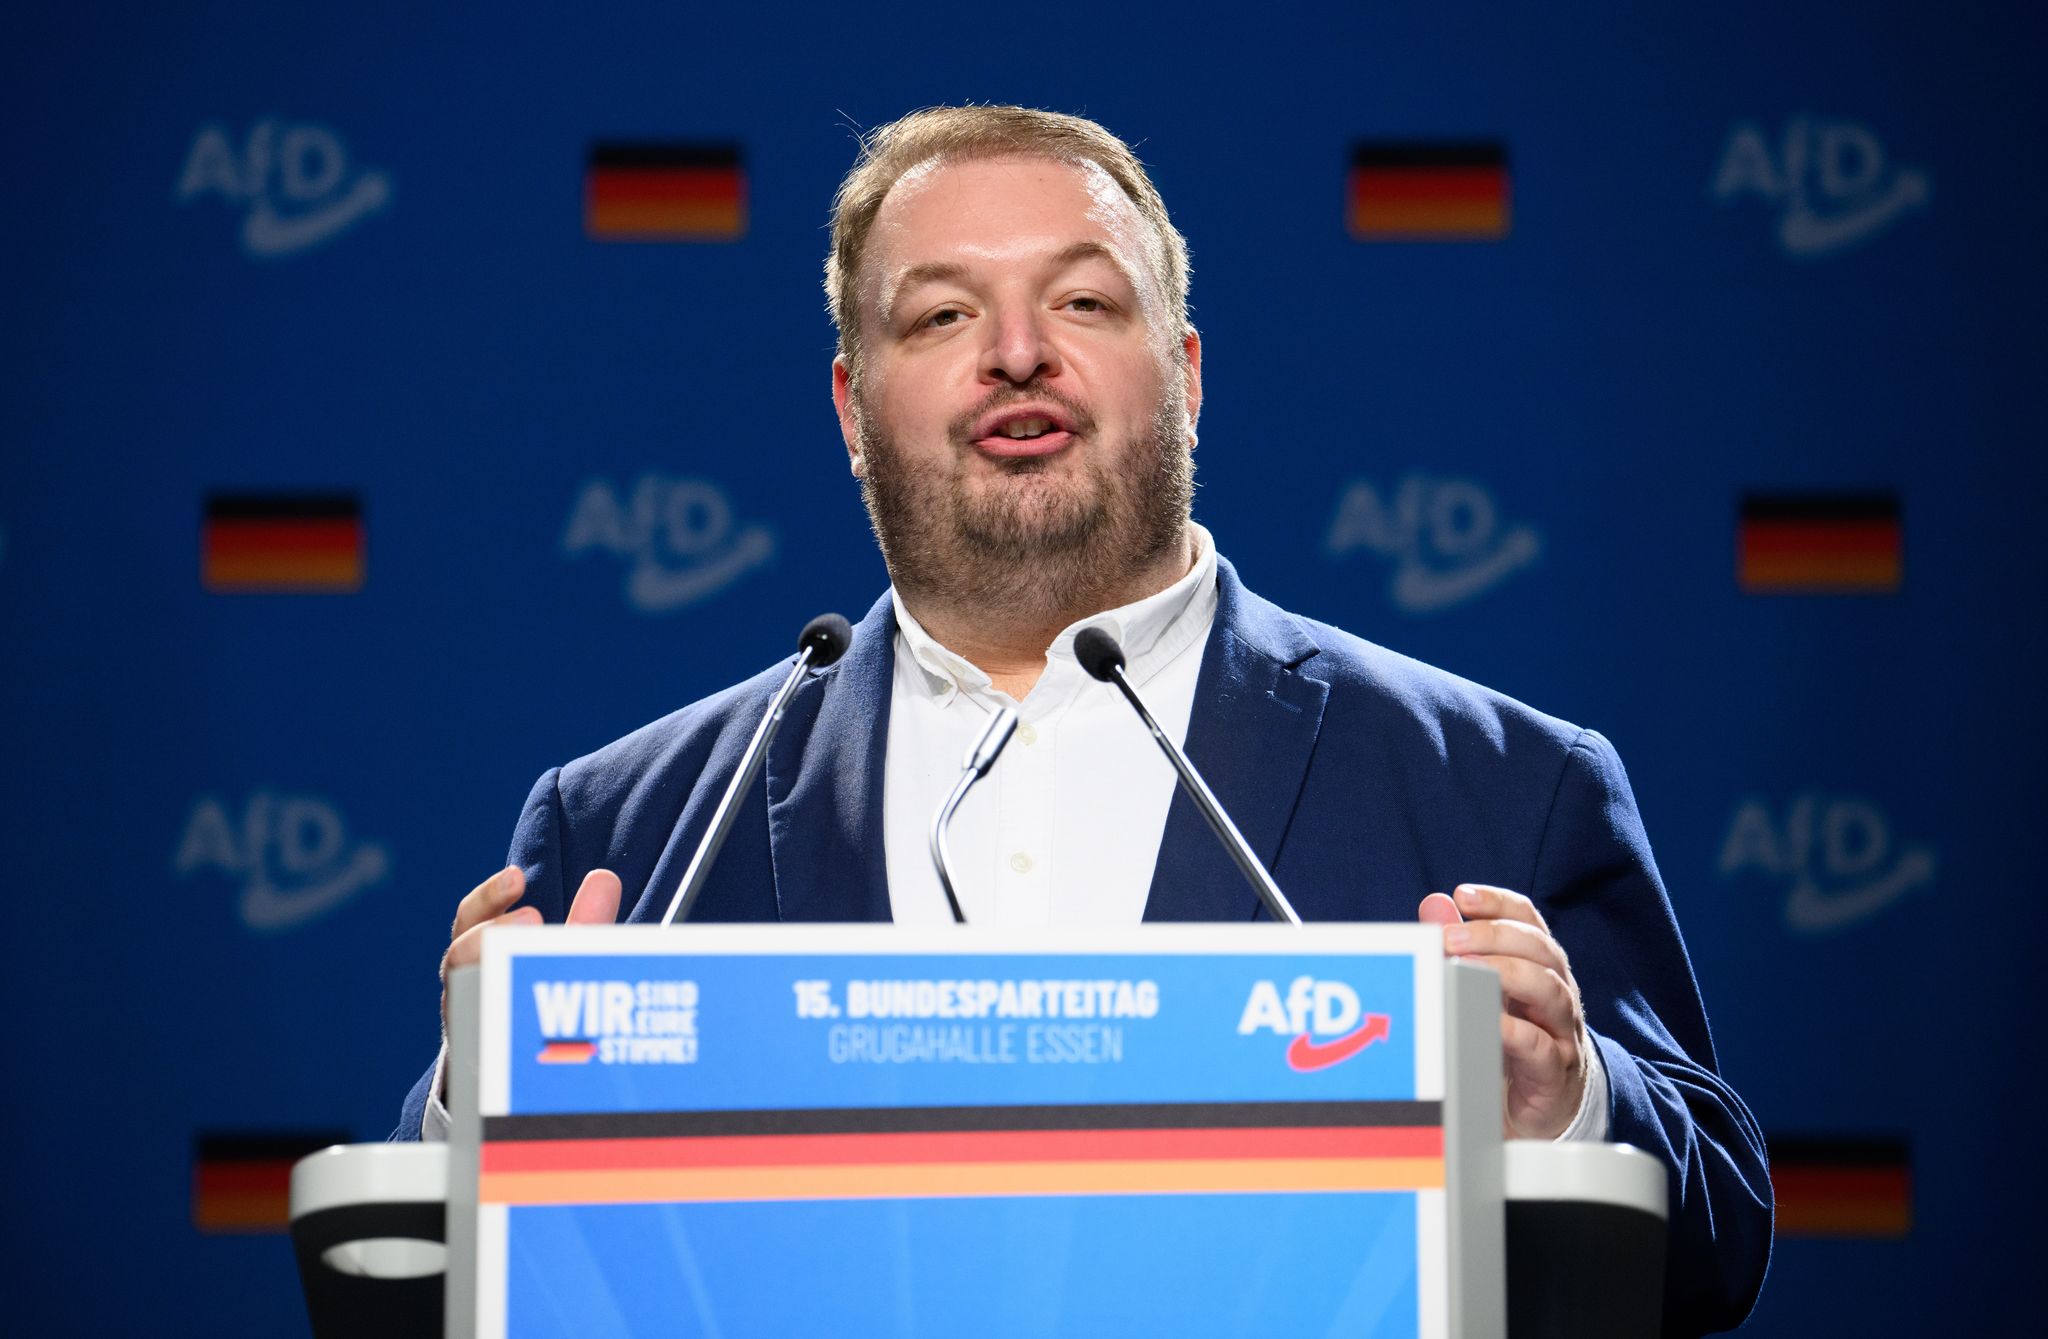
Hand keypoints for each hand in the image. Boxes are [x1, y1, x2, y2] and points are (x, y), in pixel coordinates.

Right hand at [439, 865, 621, 1038]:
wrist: (516, 1057)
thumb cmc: (539, 988)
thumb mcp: (562, 954)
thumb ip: (584, 920)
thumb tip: (605, 878)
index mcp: (478, 947)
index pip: (472, 916)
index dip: (490, 896)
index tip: (516, 878)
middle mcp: (464, 981)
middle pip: (459, 956)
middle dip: (491, 936)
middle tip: (532, 919)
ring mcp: (466, 1020)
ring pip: (464, 1001)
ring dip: (497, 983)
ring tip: (532, 975)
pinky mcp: (475, 1056)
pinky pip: (480, 1048)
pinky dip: (506, 1037)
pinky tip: (537, 1034)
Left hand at [1419, 884, 1586, 1138]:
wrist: (1540, 1111)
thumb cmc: (1508, 1042)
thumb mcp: (1484, 992)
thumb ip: (1460, 948)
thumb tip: (1435, 904)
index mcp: (1538, 967)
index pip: (1529, 921)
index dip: (1499, 904)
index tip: (1463, 895)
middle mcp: (1557, 992)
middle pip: (1540, 950)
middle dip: (1494, 937)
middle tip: (1450, 938)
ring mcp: (1561, 1032)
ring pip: (1549, 990)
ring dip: (1507, 975)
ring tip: (1466, 971)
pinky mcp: (1555, 1072)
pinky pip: (1540, 1046)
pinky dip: (1514, 1031)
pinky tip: (1486, 1022)